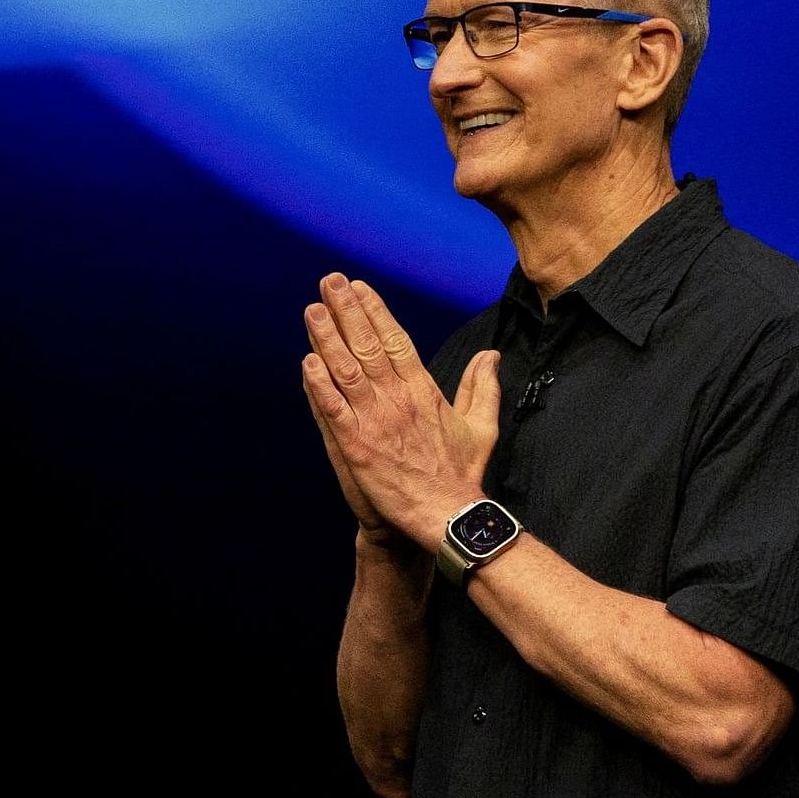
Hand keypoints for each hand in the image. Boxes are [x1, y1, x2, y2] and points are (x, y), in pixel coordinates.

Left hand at [301, 274, 499, 554]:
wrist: (447, 515)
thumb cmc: (462, 475)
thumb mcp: (481, 426)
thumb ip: (482, 387)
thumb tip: (491, 355)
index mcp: (424, 390)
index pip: (396, 340)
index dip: (375, 311)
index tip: (359, 288)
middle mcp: (398, 398)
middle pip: (368, 345)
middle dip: (347, 311)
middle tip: (329, 282)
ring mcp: (376, 421)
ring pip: (347, 370)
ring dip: (327, 338)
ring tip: (312, 309)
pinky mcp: (357, 445)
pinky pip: (334, 409)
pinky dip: (320, 385)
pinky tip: (307, 362)